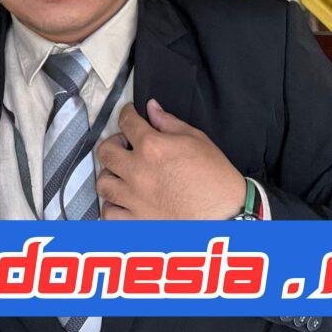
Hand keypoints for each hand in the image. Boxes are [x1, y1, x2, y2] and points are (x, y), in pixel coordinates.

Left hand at [95, 99, 246, 219]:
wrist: (229, 217)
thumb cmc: (217, 179)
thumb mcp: (197, 140)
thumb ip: (169, 122)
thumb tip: (152, 108)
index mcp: (153, 147)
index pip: (127, 121)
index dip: (127, 113)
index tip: (130, 115)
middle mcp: (138, 171)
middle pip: (106, 151)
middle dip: (113, 143)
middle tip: (124, 145)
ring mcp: (135, 199)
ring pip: (103, 183)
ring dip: (110, 174)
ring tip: (122, 174)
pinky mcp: (137, 223)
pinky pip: (109, 213)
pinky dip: (112, 206)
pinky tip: (122, 201)